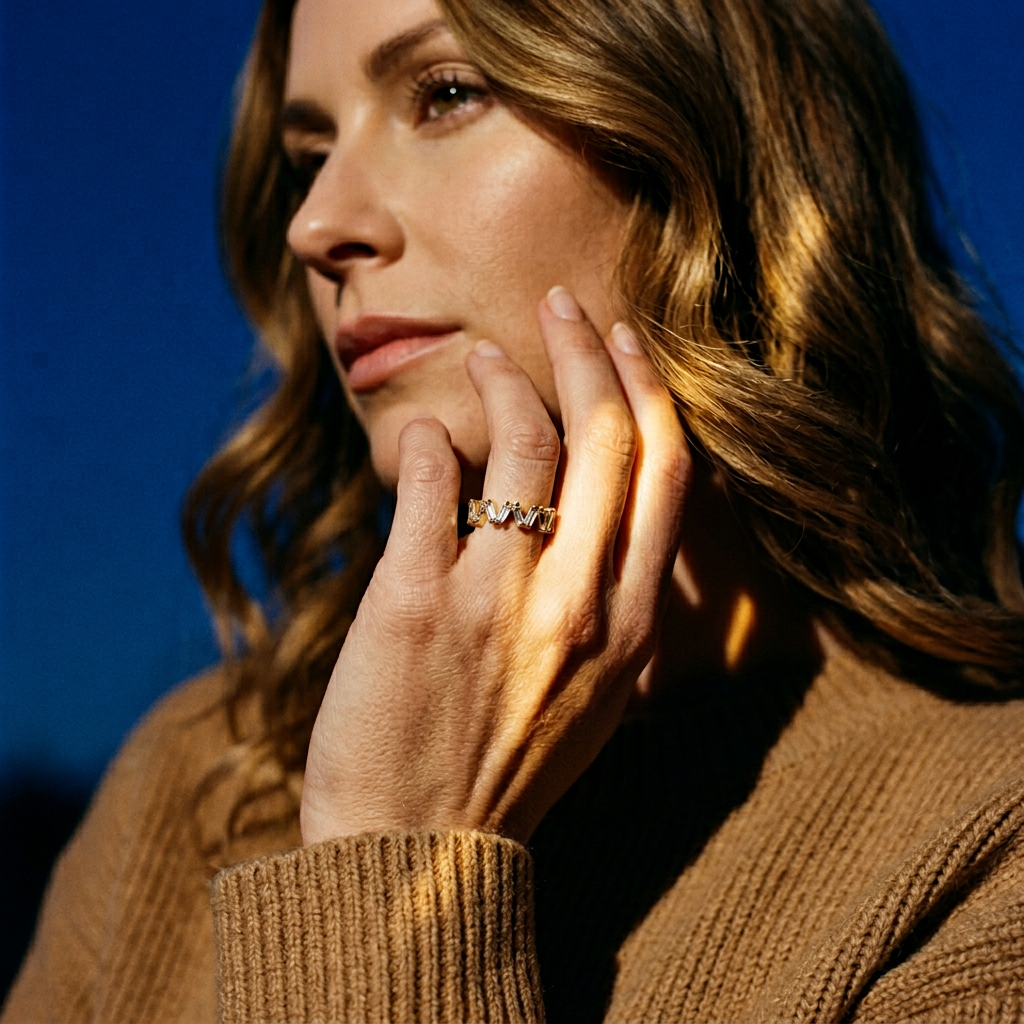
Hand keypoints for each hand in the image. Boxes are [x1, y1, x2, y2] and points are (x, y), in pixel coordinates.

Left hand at [300, 287, 688, 845]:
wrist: (411, 856)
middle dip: (589, 349)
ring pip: (521, 441)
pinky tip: (416, 432)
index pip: (664, 474)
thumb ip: (613, 609)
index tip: (629, 342)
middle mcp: (579, 605)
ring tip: (484, 356)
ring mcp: (497, 601)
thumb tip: (595, 516)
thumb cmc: (503, 772)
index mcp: (631, 627)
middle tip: (562, 304)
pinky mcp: (413, 602)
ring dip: (504, 378)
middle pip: (605, 436)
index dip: (649, 390)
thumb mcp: (596, 697)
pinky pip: (428, 483)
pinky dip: (424, 440)